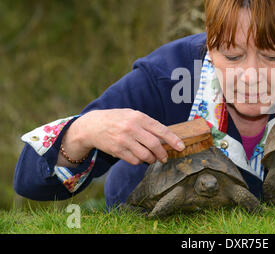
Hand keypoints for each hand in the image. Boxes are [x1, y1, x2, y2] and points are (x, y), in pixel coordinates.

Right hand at [67, 109, 184, 164]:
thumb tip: (166, 136)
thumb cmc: (117, 119)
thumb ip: (148, 124)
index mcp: (139, 117)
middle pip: (154, 145)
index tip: (181, 147)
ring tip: (152, 158)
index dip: (173, 140)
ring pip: (145, 155)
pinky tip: (139, 157)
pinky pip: (135, 160)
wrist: (93, 126)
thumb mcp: (132, 115)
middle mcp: (132, 128)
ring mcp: (124, 140)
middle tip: (165, 157)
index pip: (161, 130)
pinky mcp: (118, 151)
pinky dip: (140, 161)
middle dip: (163, 154)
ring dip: (152, 159)